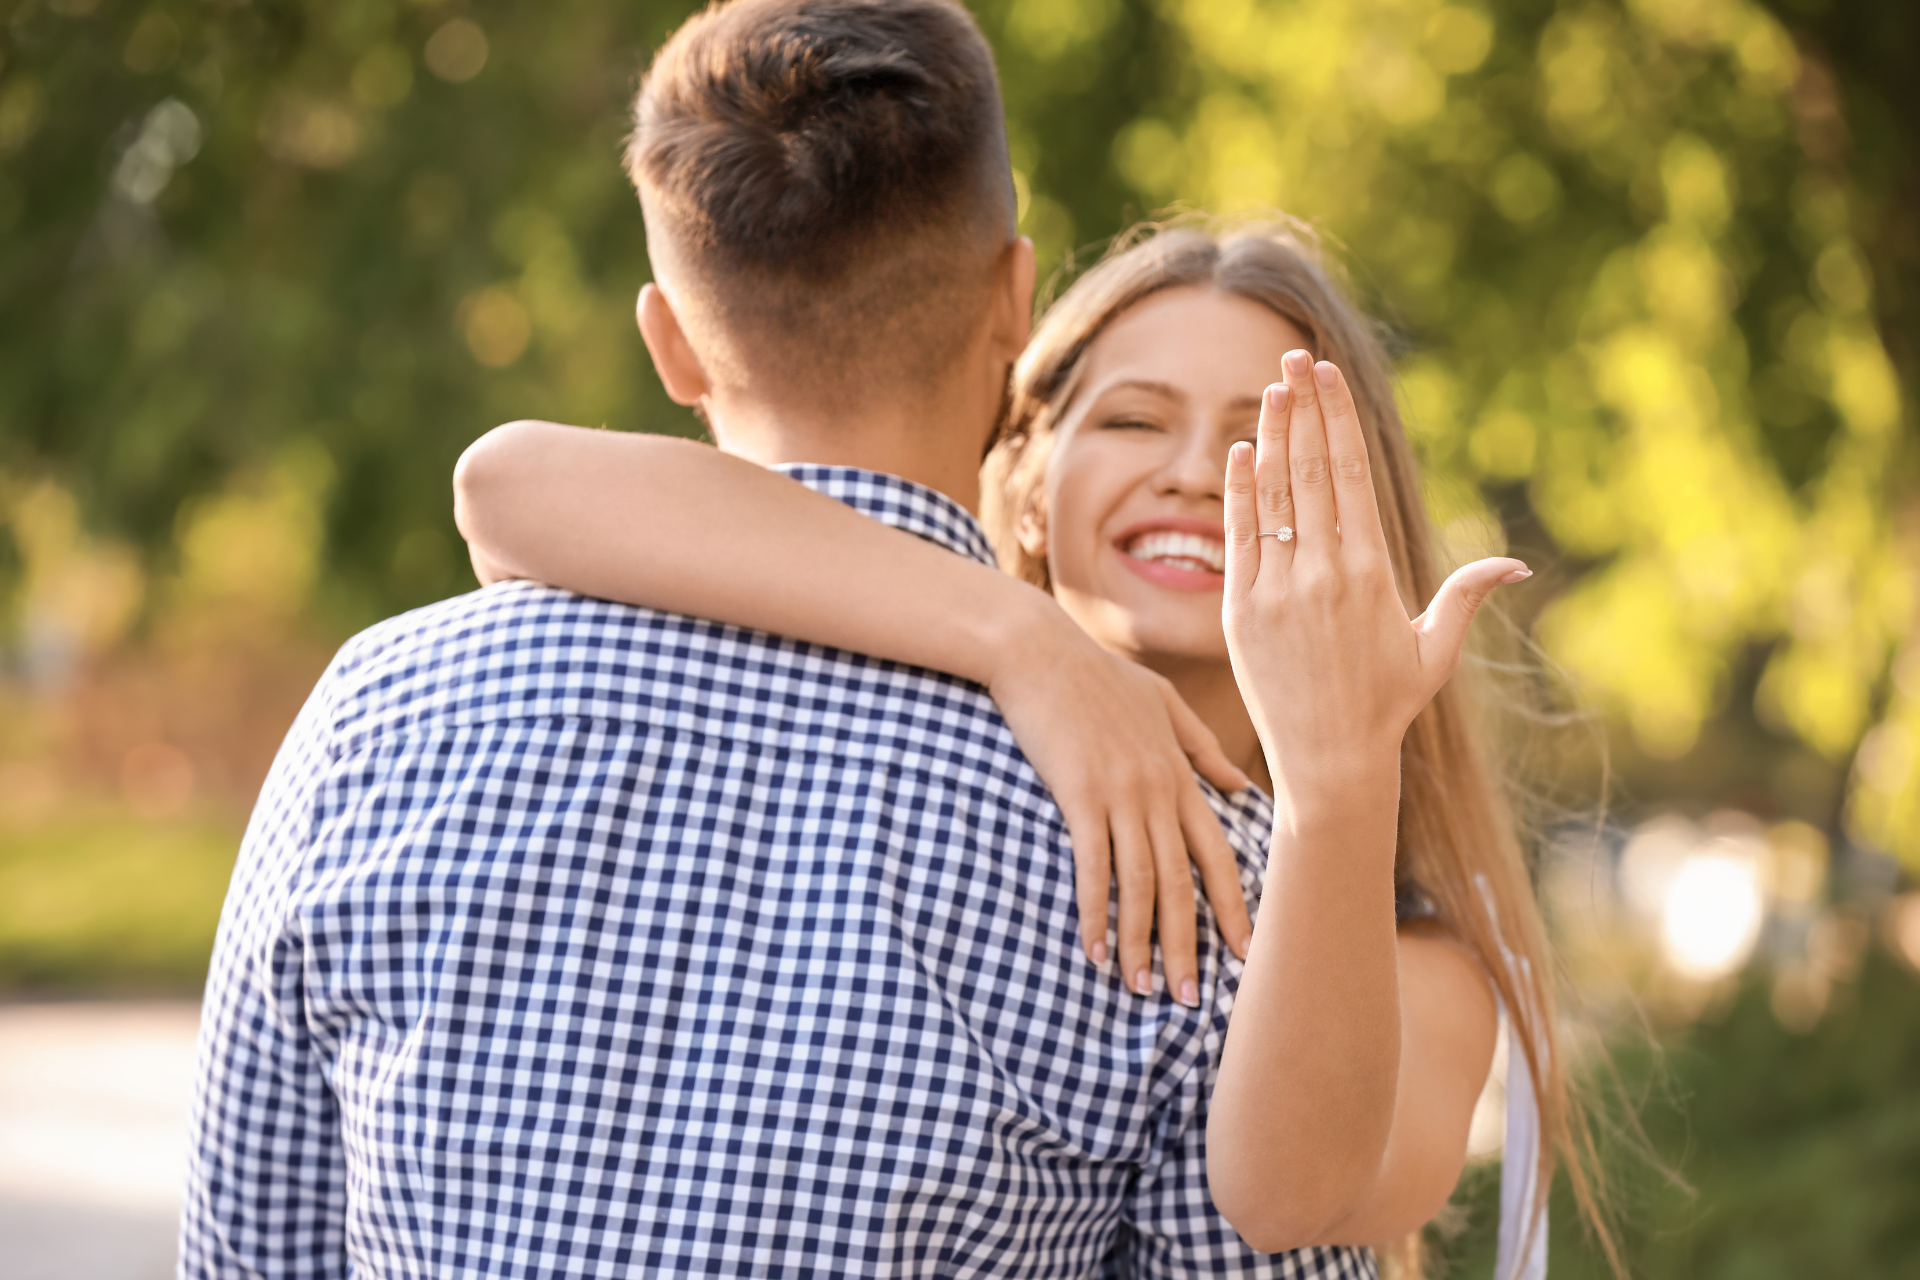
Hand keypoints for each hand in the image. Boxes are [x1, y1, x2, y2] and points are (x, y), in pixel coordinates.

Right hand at [989, 612, 1255, 1005]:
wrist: (1038, 649)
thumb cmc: (1095, 674)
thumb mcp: (1161, 702)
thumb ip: (1201, 746)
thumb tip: (1238, 783)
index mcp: (1180, 774)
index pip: (1217, 853)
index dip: (1233, 907)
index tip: (1246, 953)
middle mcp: (1159, 790)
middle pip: (1183, 881)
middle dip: (1190, 944)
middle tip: (1192, 998)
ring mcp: (1120, 793)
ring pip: (1141, 882)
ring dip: (1141, 942)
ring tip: (1143, 989)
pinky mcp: (1079, 794)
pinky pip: (1092, 866)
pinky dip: (1095, 912)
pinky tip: (1091, 950)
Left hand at [1222, 351, 1528, 814]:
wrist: (1330, 761)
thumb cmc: (1387, 706)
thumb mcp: (1434, 651)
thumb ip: (1465, 597)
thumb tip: (1515, 565)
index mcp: (1372, 571)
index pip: (1350, 474)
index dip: (1336, 418)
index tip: (1326, 376)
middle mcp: (1324, 573)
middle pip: (1310, 470)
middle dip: (1301, 408)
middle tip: (1292, 357)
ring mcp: (1278, 590)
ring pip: (1272, 496)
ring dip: (1270, 437)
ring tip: (1268, 390)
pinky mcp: (1241, 612)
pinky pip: (1239, 539)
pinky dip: (1239, 493)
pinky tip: (1240, 453)